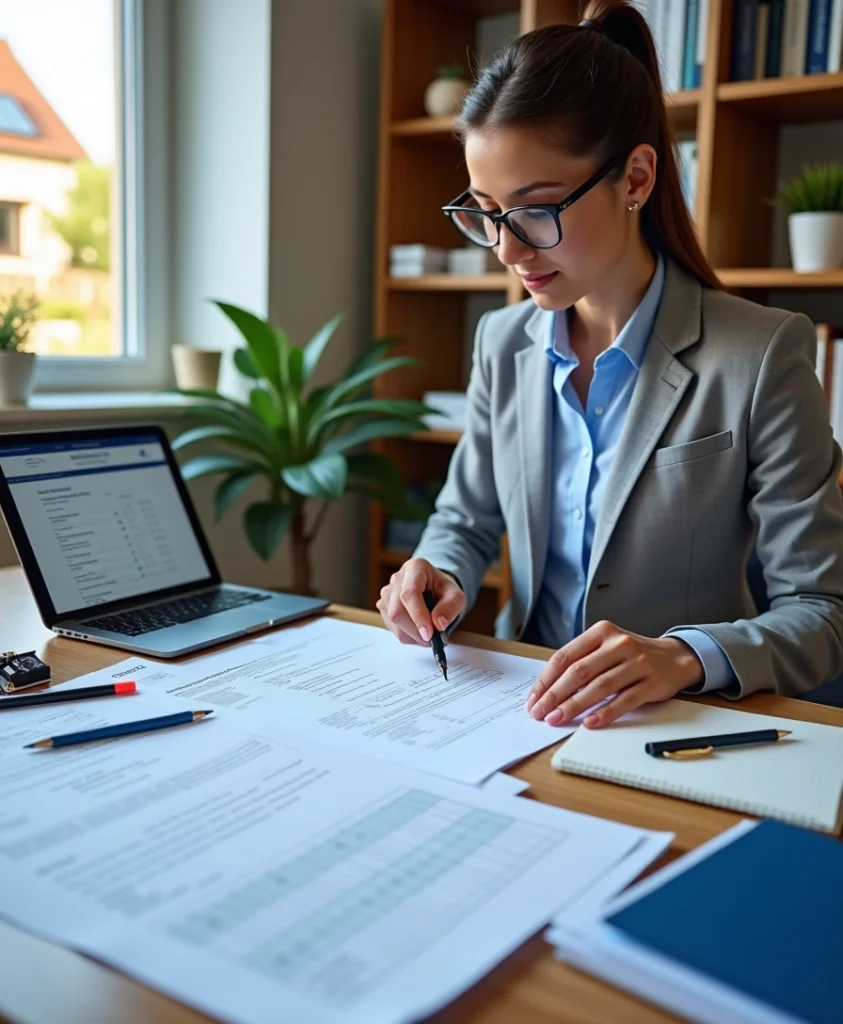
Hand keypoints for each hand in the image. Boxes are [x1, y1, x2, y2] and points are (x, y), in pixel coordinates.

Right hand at [376, 558, 465, 645]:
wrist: (432, 588)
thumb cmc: (443, 591)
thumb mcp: (456, 596)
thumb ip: (451, 608)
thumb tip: (438, 624)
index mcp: (416, 568)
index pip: (410, 593)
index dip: (418, 615)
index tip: (428, 634)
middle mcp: (397, 578)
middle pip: (397, 611)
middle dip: (416, 630)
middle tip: (432, 639)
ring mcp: (387, 592)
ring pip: (393, 622)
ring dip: (412, 634)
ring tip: (427, 632)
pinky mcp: (383, 605)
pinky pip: (391, 627)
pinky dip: (407, 634)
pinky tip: (417, 628)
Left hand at [526, 621, 703, 728]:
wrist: (675, 657)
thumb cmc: (631, 655)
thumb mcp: (606, 648)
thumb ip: (581, 662)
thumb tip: (548, 690)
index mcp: (601, 632)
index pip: (565, 656)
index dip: (546, 680)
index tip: (533, 699)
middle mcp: (618, 644)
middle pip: (579, 672)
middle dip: (555, 695)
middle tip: (539, 713)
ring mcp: (637, 663)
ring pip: (599, 686)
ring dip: (574, 706)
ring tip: (557, 719)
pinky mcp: (652, 682)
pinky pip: (624, 700)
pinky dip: (605, 713)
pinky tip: (589, 723)